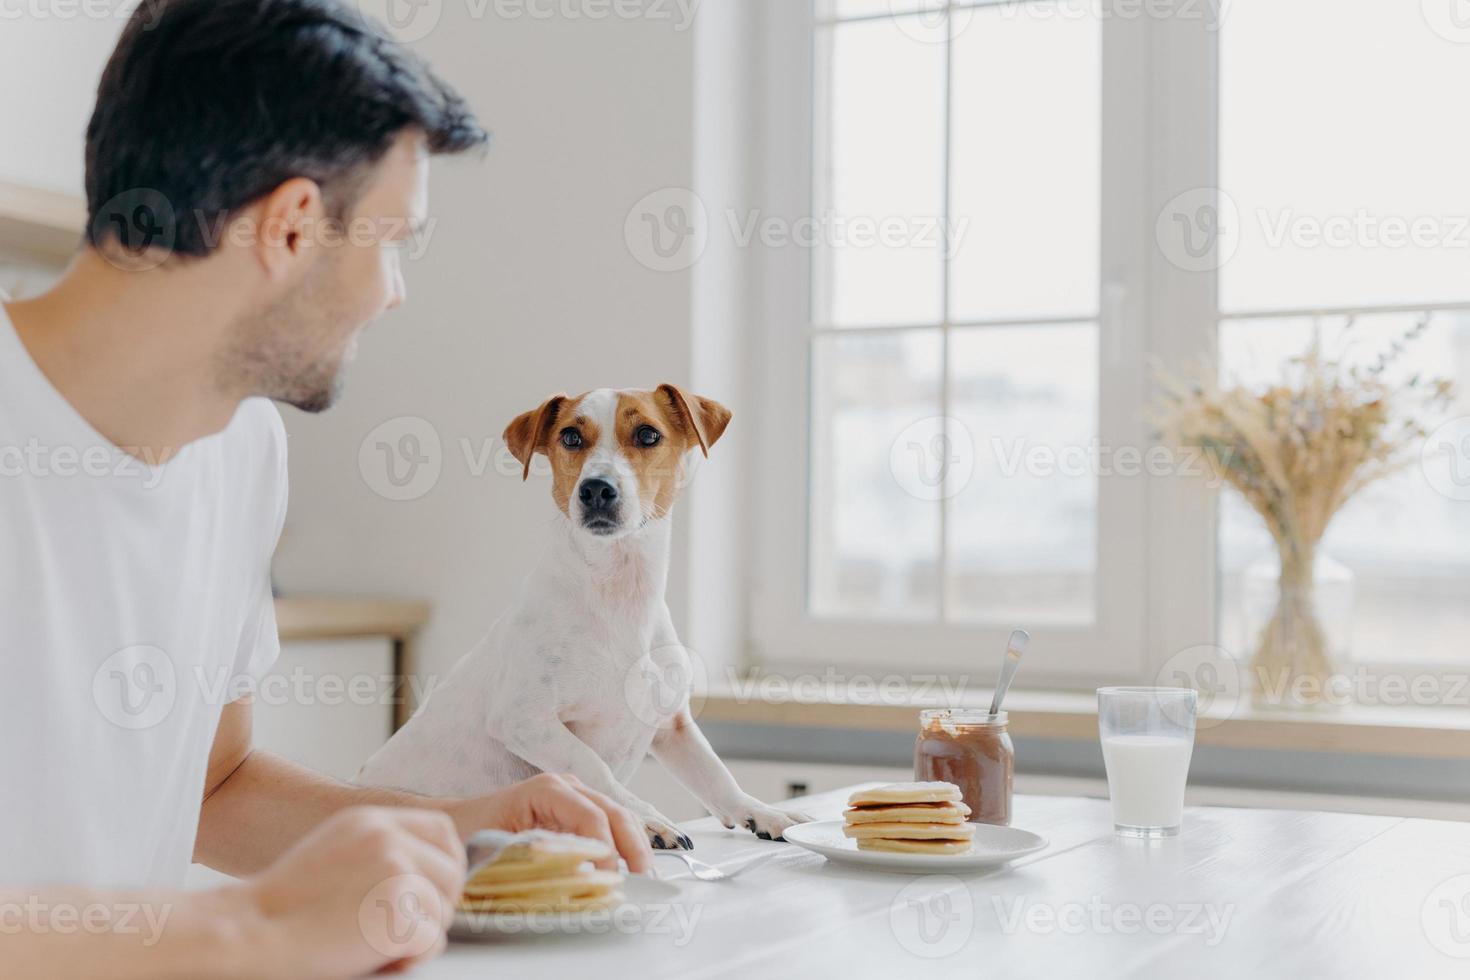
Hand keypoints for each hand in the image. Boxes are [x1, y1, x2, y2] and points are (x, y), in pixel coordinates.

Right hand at [239, 806, 465, 977]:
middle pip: (452, 873)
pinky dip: (410, 959)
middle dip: (437, 906)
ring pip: (443, 911)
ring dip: (418, 937)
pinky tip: (375, 958)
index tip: (435, 891)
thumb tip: (429, 875)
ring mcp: (396, 872)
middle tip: (402, 929)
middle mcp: (388, 838)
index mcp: (371, 821)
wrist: (248, 934)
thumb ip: (380, 853)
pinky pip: (431, 942)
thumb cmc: (282, 910)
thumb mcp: (335, 853)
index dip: (446, 864)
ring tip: (373, 945)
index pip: (442, 830)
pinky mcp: (398, 913)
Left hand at [443, 772, 652, 873]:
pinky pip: (608, 824)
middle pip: (613, 812)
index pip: (591, 817)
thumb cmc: (470, 833)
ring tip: (643, 878)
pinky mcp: (576, 811)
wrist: (458, 822)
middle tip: (643, 879)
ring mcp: (574, 797)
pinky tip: (628, 868)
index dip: (605, 850)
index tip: (608, 880)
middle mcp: (565, 787)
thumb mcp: (495, 847)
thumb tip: (567, 880)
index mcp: (546, 790)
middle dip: (633, 845)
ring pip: (617, 816)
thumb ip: (532, 859)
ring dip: (633, 846)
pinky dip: (622, 845)